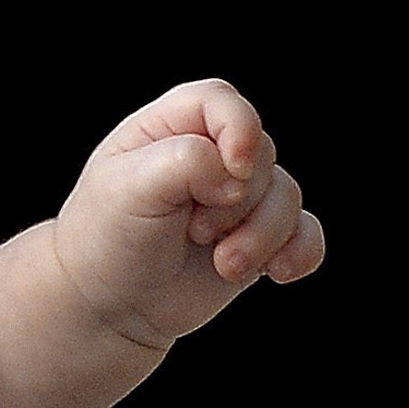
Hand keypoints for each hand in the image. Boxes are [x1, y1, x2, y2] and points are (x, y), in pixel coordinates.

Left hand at [57, 78, 323, 348]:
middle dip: (237, 201)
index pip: (220, 101)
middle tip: (193, 232)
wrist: (104, 306)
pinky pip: (305, 234)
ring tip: (222, 264)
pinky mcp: (257, 237)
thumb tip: (238, 174)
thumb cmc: (103, 239)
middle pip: (262, 155)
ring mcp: (237, 197)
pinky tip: (276, 272)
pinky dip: (299, 252)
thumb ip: (185, 160)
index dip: (238, 128)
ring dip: (261, 237)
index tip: (233, 168)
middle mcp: (209, 154)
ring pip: (287, 198)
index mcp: (169, 128)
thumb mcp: (127, 189)